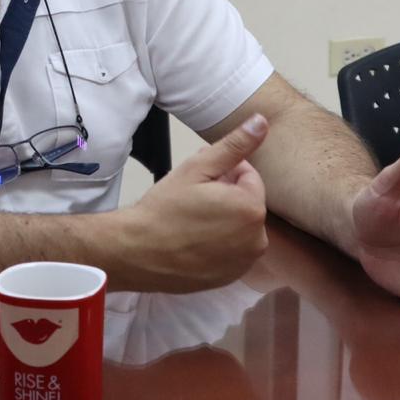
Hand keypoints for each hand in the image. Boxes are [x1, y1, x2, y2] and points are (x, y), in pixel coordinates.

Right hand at [116, 114, 269, 291]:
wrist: (137, 252)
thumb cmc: (164, 208)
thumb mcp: (197, 168)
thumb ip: (234, 146)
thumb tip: (262, 121)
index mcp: (251, 208)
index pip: (248, 176)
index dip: (223, 173)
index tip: (198, 181)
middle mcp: (257, 239)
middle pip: (246, 202)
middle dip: (225, 195)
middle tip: (192, 199)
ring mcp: (244, 262)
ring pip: (240, 227)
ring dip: (224, 219)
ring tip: (191, 219)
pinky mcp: (231, 278)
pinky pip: (233, 251)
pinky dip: (220, 243)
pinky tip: (194, 240)